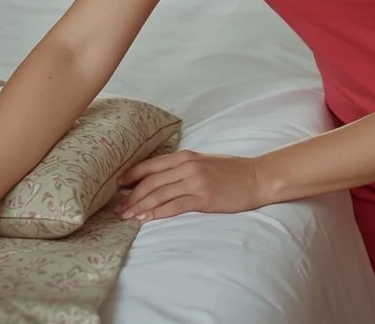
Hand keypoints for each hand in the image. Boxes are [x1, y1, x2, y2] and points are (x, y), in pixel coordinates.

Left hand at [117, 150, 266, 221]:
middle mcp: (187, 166)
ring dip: (139, 206)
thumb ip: (184, 168)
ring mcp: (195, 181)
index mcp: (186, 157)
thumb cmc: (233, 171)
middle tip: (117, 209)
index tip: (116, 187)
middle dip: (131, 196)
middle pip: (150, 182)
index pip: (150, 166)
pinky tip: (145, 218)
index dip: (131, 176)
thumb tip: (161, 180)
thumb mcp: (205, 163)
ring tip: (126, 216)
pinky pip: (174, 206)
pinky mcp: (203, 197)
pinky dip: (156, 212)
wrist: (258, 177)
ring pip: (159, 194)